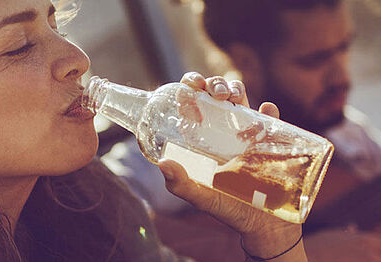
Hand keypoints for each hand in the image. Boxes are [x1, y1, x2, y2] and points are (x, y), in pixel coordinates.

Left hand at [158, 72, 305, 260]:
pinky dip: (269, 111)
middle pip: (216, 96)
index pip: (193, 106)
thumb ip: (181, 184)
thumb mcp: (202, 198)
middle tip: (216, 94)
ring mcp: (246, 134)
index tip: (191, 86)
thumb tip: (162, 163)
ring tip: (235, 98)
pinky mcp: (269, 141)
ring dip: (237, 89)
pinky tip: (266, 109)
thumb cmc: (229, 211)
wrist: (264, 226)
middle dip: (215, 84)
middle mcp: (222, 133)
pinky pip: (270, 118)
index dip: (191, 89)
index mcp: (203, 141)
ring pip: (241, 99)